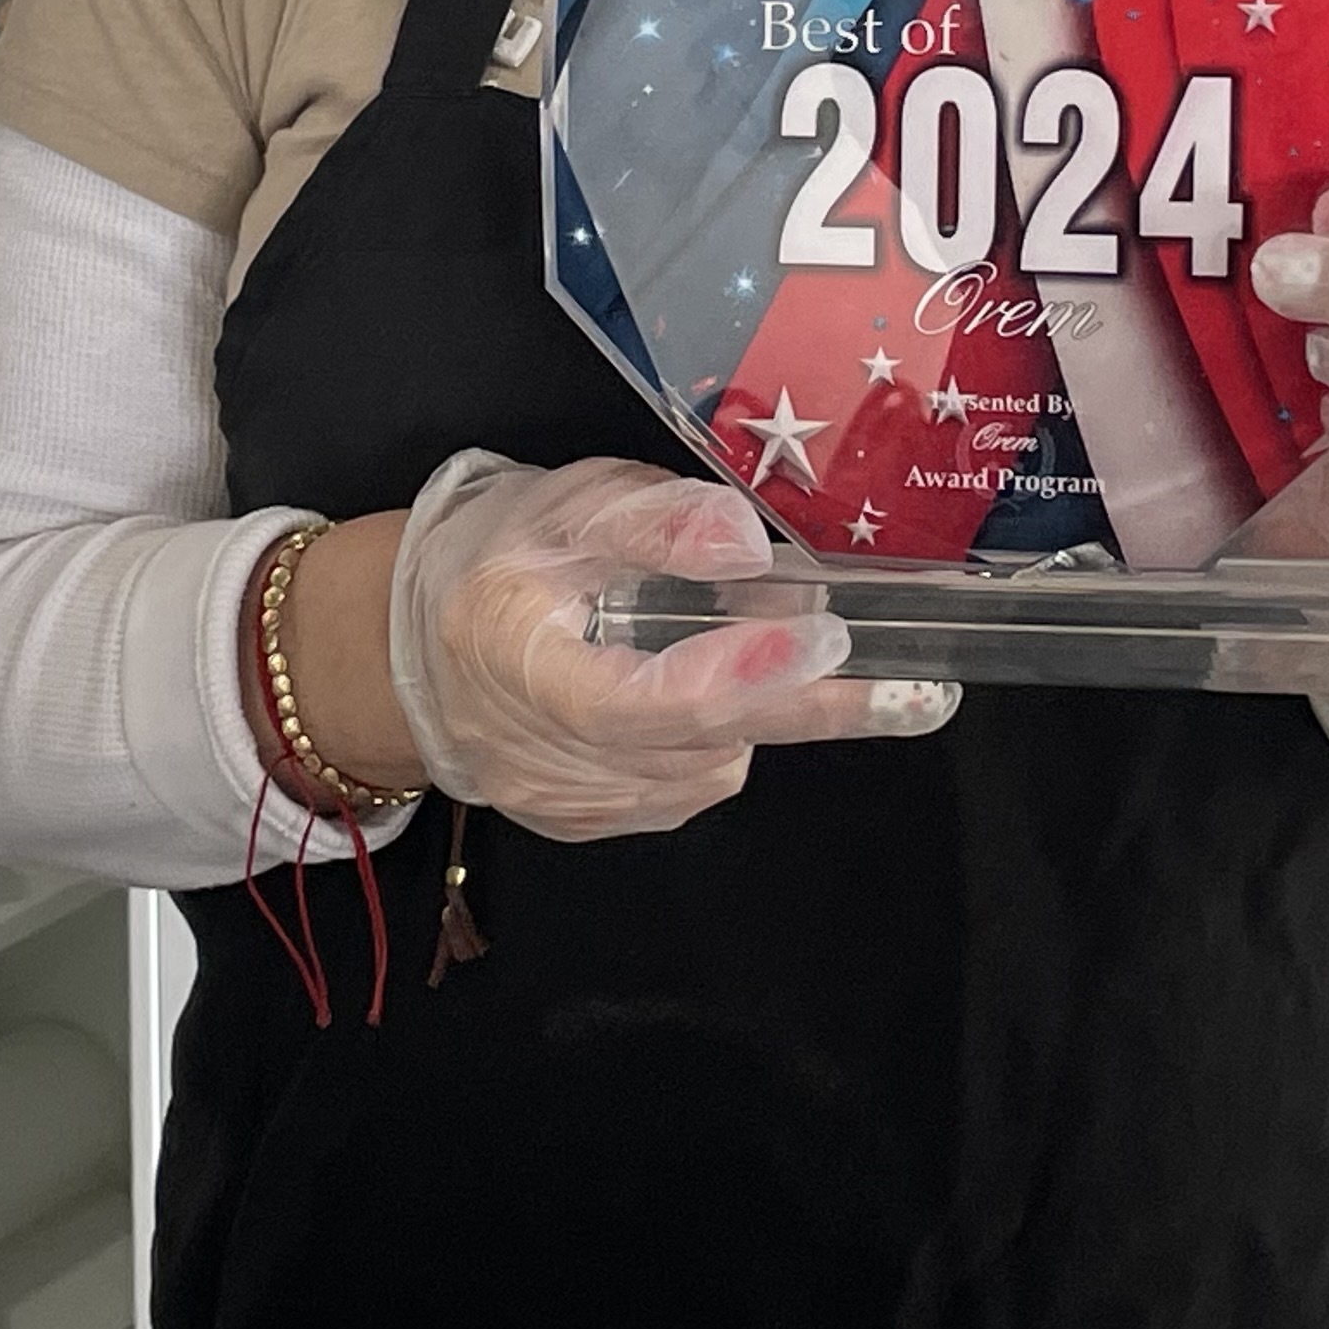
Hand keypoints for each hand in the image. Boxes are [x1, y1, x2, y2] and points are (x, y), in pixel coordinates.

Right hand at [387, 453, 958, 841]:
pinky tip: (717, 686)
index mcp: (515, 659)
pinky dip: (721, 740)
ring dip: (763, 716)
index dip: (742, 674)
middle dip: (809, 708)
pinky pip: (687, 788)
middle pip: (697, 747)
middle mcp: (538, 754)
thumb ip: (657, 522)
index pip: (642, 698)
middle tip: (917, 687)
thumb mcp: (567, 504)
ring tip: (781, 646)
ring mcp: (565, 803)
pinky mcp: (589, 823)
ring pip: (706, 772)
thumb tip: (747, 545)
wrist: (411, 645)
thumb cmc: (497, 557)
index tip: (827, 635)